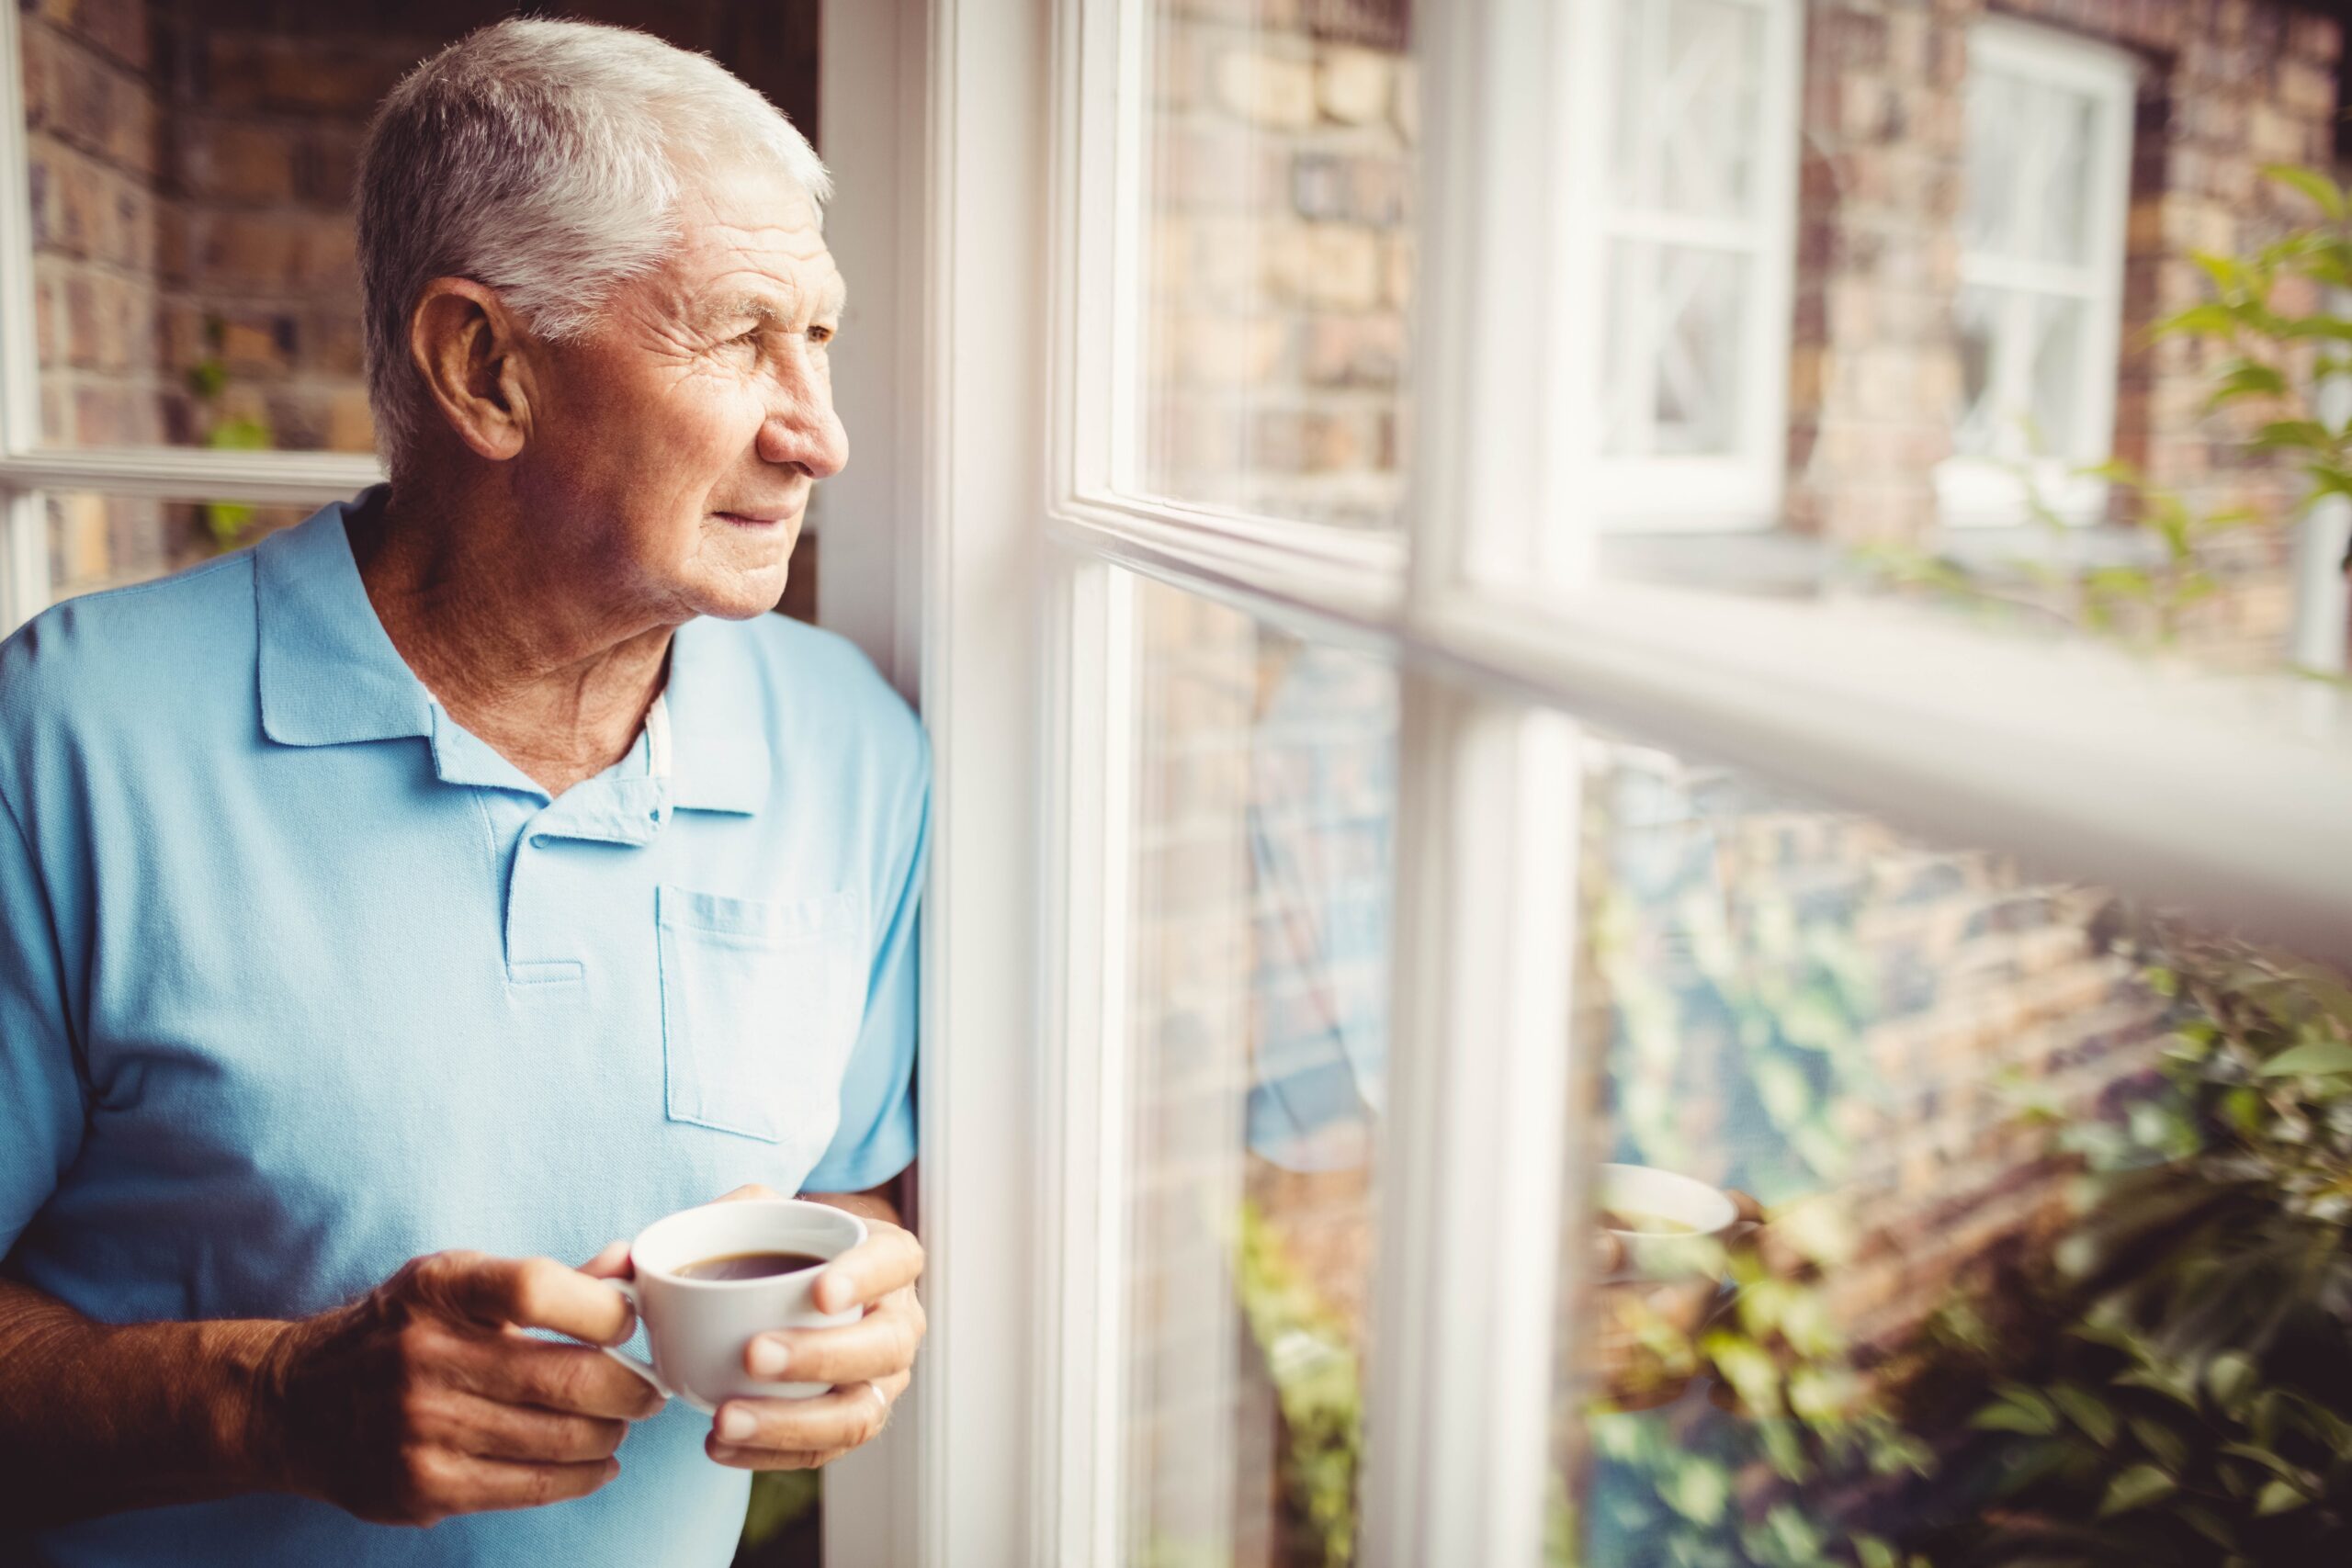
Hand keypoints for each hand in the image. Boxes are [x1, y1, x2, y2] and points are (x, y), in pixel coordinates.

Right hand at [249, 1250, 662, 1525]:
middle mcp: (424, 1355)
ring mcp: (420, 1427)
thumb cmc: (399, 1331)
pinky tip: (597, 1463)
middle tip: (649, 1389)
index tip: (629, 1324)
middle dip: (630, 1389)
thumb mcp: (456, 1282)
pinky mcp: (421, 1486)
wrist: (292, 1403)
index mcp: (438, 1288)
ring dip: (609, 1434)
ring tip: (620, 1423)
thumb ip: (548, 1279)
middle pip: (564, 1378)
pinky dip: (581, 1477)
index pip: (537, 1289)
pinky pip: (529, 1486)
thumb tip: (631, 1264)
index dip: (601, 1309)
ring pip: (558, 1439)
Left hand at [608, 1181, 924, 1470]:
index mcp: (886, 1257)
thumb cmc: (779, 1246)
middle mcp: (897, 1320)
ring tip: (723, 1421)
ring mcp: (881, 1379)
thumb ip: (706, 1220)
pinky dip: (769, 1454)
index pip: (893, 1261)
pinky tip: (718, 1445)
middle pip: (881, 1347)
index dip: (864, 1278)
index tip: (818, 1292)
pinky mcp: (850, 1421)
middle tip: (751, 1355)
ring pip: (856, 1414)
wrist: (799, 1289)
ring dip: (791, 1422)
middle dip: (818, 1357)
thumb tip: (623, 1257)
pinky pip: (821, 1451)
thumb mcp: (756, 1215)